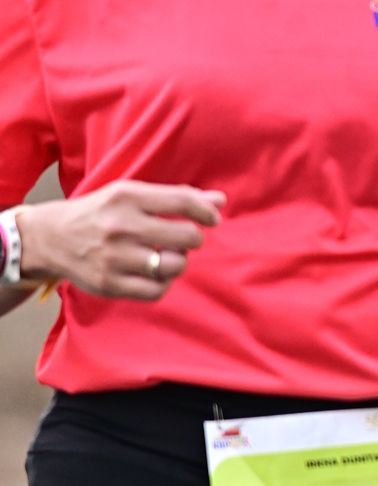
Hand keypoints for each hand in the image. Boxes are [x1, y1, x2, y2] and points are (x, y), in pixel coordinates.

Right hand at [16, 182, 224, 300]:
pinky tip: (156, 274)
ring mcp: (115, 257)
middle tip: (186, 239)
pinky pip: (157, 290)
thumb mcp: (130, 195)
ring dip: (179, 261)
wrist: (50, 238)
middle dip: (194, 238)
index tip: (213, 218)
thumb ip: (175, 197)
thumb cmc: (99, 213)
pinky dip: (163, 283)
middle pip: (185, 237)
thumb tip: (220, 200)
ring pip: (174, 266)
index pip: (183, 201)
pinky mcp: (110, 284)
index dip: (206, 211)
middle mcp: (122, 226)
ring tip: (168, 256)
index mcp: (127, 197)